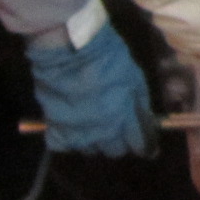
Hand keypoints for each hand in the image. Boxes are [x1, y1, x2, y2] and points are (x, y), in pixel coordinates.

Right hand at [27, 22, 156, 157]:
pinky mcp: (54, 127)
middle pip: (113, 150)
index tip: (146, 145)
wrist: (69, 48)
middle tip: (117, 127)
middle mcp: (100, 132)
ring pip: (90, 149)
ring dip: (94, 140)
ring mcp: (76, 132)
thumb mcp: (134, 78)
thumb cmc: (107, 58)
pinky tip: (73, 126)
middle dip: (118, 141)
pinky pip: (64, 144)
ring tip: (94, 123)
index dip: (144, 145)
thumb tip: (145, 122)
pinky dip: (69, 139)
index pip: (138, 145)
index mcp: (123, 118)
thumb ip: (139, 104)